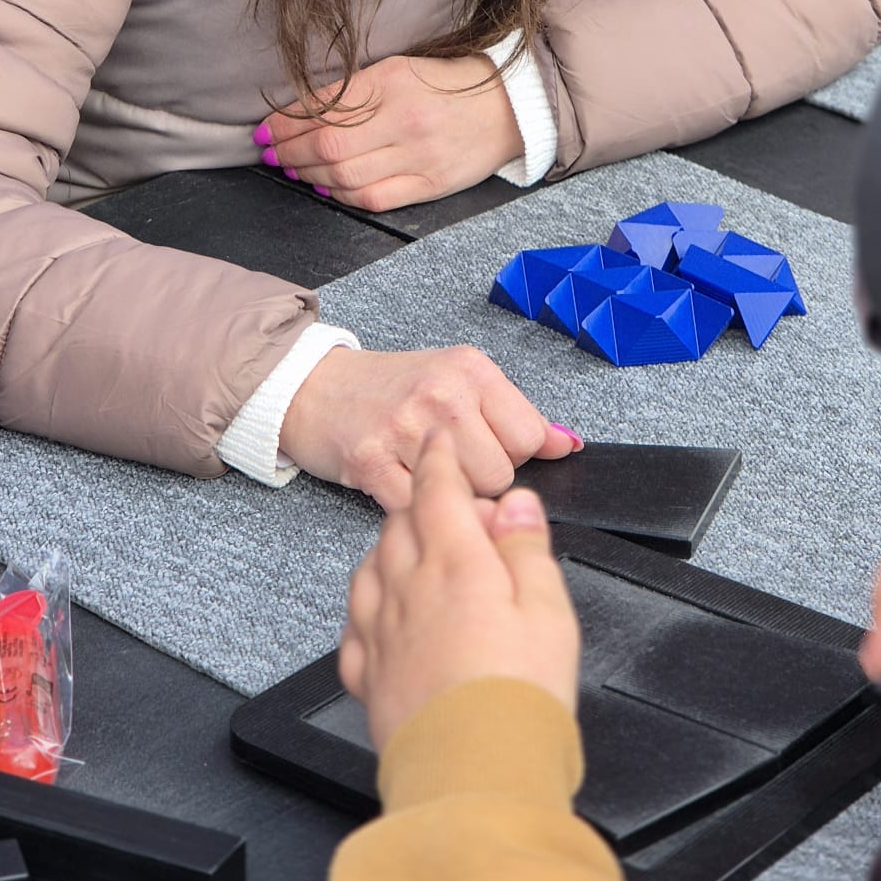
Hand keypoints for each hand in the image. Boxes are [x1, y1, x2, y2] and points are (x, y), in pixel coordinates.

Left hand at [255, 54, 522, 211]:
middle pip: (328, 146)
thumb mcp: (400, 69)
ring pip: (345, 176)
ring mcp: (418, 155)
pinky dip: (342, 195)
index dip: (286, 122)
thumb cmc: (448, 84)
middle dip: (289, 152)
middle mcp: (404, 118)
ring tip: (293, 170)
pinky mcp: (430, 183)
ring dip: (309, 176)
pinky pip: (373, 198)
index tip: (265, 129)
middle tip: (270, 153)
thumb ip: (355, 89)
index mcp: (393, 81)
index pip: (324, 107)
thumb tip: (302, 113)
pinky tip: (327, 188)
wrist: (508, 108)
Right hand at [278, 341, 578, 510]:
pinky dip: (415, 509)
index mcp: (471, 370)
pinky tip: (400, 484)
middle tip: (453, 465)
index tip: (488, 449)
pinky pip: (420, 509)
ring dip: (452, 499)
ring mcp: (405, 428)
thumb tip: (566, 444)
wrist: (313, 386)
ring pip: (467, 496)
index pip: (530, 436)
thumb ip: (513, 413)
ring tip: (426, 476)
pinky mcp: (371, 462)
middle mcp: (442, 393)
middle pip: (502, 474)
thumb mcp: (458, 380)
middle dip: (483, 481)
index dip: (513, 455)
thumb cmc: (390, 387)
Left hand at [339, 431, 580, 749]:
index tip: (441, 442)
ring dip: (392, 546)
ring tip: (418, 551)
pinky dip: (371, 601)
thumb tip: (515, 505)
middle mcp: (408, 590)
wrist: (474, 778)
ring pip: (371, 565)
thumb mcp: (549, 611)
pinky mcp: (367, 676)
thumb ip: (527, 549)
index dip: (440, 459)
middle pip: (401, 523)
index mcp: (456, 565)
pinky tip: (386, 611)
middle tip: (452, 506)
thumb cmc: (518, 701)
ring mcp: (381, 633)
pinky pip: (356, 621)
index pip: (439, 490)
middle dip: (422, 501)